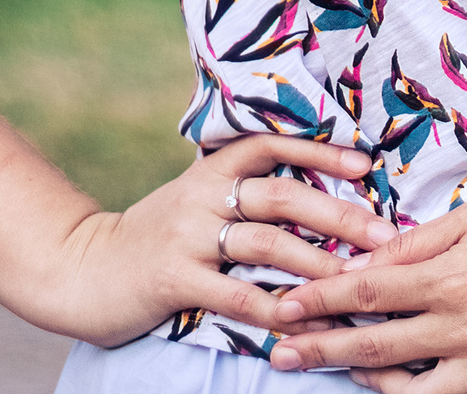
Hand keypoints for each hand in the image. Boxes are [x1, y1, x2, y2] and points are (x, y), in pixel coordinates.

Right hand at [47, 135, 395, 348]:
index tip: (366, 164)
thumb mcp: (196, 200)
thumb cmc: (156, 237)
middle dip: (340, 216)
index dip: (321, 152)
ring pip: (266, 244)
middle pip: (282, 196)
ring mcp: (187, 237)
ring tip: (357, 281)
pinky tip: (304, 321)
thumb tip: (320, 196)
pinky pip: (235, 295)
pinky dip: (274, 308)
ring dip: (318, 264)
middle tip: (384, 236)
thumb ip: (244, 194)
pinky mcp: (174, 279)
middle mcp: (202, 196)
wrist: (82, 270)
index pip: (274, 145)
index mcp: (212, 170)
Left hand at [262, 184, 466, 391]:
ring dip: (365, 383)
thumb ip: (417, 243)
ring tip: (340, 373)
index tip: (282, 307)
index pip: (364, 293)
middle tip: (279, 354)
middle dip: (319, 349)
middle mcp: (464, 328)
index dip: (317, 301)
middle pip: (374, 345)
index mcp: (451, 278)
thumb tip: (363, 263)